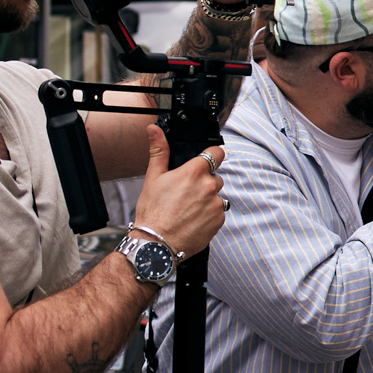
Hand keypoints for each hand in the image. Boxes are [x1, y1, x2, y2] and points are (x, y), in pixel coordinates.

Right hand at [131, 126, 226, 258]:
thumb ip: (159, 151)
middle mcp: (209, 186)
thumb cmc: (152, 211)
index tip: (206, 159)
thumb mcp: (153, 177)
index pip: (216, 153)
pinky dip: (208, 213)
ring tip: (187, 207)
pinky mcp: (219, 220)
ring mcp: (216, 204)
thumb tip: (154, 130)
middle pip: (214, 176)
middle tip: (185, 192)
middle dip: (203, 181)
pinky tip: (192, 218)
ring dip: (206, 197)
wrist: (157, 242)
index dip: (212, 154)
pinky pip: (218, 211)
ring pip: (216, 194)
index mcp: (194, 172)